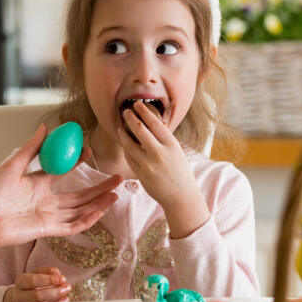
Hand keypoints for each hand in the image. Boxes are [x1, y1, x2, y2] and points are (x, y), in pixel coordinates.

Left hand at [0, 124, 122, 250]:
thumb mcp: (13, 166)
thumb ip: (31, 149)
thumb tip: (45, 128)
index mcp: (37, 185)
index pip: (64, 173)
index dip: (78, 162)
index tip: (89, 150)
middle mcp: (46, 201)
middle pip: (79, 195)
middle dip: (99, 187)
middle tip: (117, 178)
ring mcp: (48, 217)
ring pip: (80, 210)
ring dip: (99, 203)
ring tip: (116, 193)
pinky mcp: (48, 230)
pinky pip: (72, 226)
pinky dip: (87, 220)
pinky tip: (100, 210)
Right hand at [4, 267, 70, 301]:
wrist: (19, 297)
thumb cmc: (30, 284)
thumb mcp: (36, 274)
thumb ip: (47, 272)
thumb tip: (58, 275)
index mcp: (21, 281)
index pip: (32, 281)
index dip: (48, 280)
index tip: (61, 278)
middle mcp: (20, 296)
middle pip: (36, 296)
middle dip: (55, 292)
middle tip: (67, 287)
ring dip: (57, 300)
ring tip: (67, 293)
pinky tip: (64, 301)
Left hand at [118, 101, 209, 237]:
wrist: (181, 196)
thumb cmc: (180, 171)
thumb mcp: (177, 152)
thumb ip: (164, 138)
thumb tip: (152, 122)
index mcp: (171, 145)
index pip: (154, 123)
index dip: (144, 111)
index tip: (137, 104)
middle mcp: (159, 154)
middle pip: (139, 130)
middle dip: (130, 118)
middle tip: (125, 111)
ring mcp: (148, 165)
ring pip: (129, 144)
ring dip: (122, 133)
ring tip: (120, 127)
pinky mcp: (141, 175)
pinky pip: (129, 157)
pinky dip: (126, 149)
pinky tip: (125, 143)